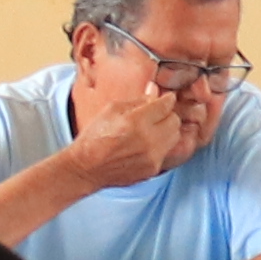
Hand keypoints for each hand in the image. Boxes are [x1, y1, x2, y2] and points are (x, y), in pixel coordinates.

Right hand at [68, 67, 198, 190]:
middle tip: (157, 115)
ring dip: (166, 130)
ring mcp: (151, 156)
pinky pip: (165, 151)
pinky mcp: (152, 169)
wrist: (86, 168)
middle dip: (167, 115)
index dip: (167, 99)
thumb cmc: (95, 137)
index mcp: (136, 121)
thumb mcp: (112, 109)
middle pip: (174, 120)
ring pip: (174, 137)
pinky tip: (144, 145)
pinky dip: (159, 146)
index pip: (166, 105)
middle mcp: (147, 140)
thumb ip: (138, 100)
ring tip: (152, 130)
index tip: (165, 98)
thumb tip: (155, 90)